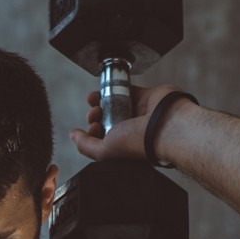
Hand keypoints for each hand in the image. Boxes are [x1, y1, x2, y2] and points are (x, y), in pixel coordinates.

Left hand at [68, 84, 184, 161]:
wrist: (166, 125)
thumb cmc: (140, 143)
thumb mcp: (104, 151)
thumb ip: (85, 145)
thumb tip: (73, 135)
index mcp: (123, 146)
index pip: (101, 137)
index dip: (92, 131)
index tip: (93, 127)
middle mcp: (131, 130)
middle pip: (106, 119)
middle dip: (95, 115)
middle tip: (95, 114)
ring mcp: (138, 113)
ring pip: (113, 103)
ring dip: (100, 100)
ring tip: (95, 99)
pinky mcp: (145, 96)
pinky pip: (126, 88)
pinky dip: (115, 86)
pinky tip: (105, 88)